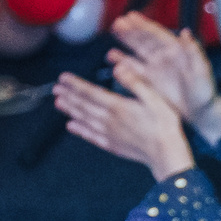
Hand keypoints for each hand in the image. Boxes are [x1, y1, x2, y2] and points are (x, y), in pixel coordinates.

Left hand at [52, 68, 196, 178]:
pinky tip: (71, 126)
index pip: (91, 92)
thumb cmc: (163, 123)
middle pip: (83, 105)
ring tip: (58, 102)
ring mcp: (108, 133)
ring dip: (70, 110)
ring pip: (84, 119)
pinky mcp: (111, 144)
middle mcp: (109, 120)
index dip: (75, 84)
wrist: (165, 152)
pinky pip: (90, 136)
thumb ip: (134, 82)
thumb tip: (118, 67)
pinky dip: (79, 130)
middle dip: (69, 95)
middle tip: (55, 88)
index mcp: (118, 106)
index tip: (63, 78)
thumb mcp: (154, 97)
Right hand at [104, 12, 215, 121]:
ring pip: (136, 52)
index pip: (157, 35)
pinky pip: (133, 69)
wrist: (199, 112)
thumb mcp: (202, 70)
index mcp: (176, 52)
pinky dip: (122, 62)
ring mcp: (154, 69)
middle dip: (131, 30)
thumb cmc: (204, 90)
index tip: (131, 16)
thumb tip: (186, 33)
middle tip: (118, 22)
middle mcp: (163, 57)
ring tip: (114, 34)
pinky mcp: (148, 82)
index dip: (144, 25)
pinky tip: (112, 57)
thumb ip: (193, 52)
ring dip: (125, 43)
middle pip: (144, 40)